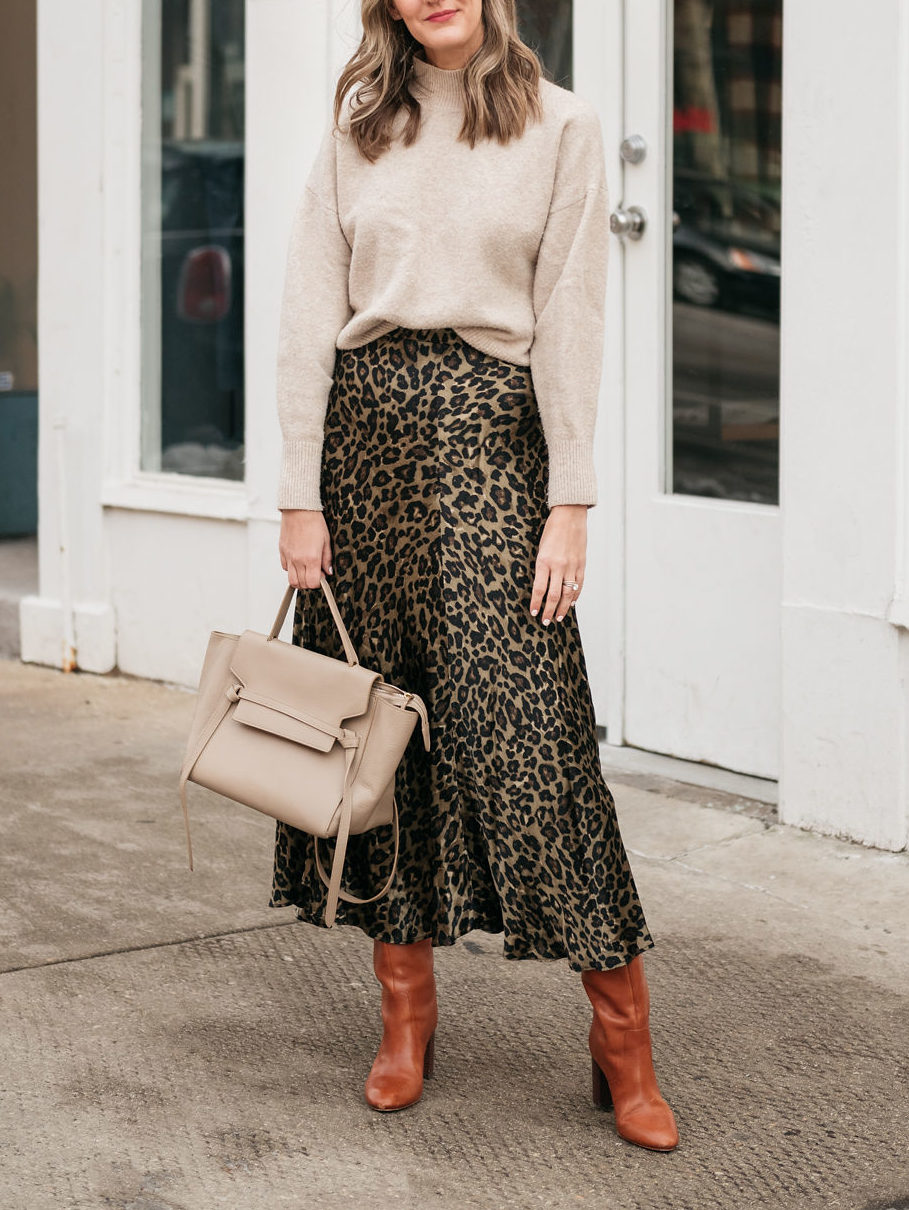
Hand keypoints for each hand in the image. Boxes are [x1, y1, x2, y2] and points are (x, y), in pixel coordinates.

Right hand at [279, 509, 332, 588]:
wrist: (299, 509)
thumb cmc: (313, 522)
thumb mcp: (326, 541)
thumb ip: (327, 559)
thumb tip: (328, 571)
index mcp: (311, 558)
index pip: (312, 582)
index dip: (318, 583)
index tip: (322, 577)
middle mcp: (298, 559)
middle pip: (301, 584)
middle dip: (309, 583)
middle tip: (315, 575)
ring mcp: (288, 556)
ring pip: (291, 579)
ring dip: (299, 579)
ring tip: (306, 571)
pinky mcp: (282, 551)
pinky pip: (285, 567)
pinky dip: (291, 569)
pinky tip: (298, 562)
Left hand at [530, 504, 587, 624]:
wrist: (570, 515)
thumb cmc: (552, 530)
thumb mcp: (541, 548)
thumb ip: (542, 567)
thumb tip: (541, 586)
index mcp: (544, 561)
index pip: (539, 589)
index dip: (536, 603)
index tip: (534, 613)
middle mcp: (559, 566)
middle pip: (553, 595)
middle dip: (549, 611)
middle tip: (545, 622)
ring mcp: (572, 566)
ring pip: (567, 593)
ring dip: (562, 608)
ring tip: (558, 618)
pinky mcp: (582, 564)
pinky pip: (579, 584)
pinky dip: (575, 596)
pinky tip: (570, 604)